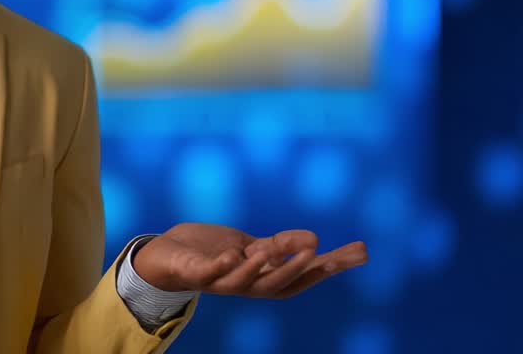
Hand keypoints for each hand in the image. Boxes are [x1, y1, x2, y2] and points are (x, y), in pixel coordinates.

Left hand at [131, 223, 367, 298]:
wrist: (165, 256)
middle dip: (300, 271)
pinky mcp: (195, 272)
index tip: (359, 251)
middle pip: (279, 284)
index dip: (329, 266)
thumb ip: (280, 245)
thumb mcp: (250, 245)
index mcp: (262, 278)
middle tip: (323, 256)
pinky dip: (221, 265)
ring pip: (246, 282)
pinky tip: (232, 253)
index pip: (302, 275)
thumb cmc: (210, 252)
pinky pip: (209, 273)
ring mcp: (220, 281)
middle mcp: (245, 285)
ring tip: (277, 251)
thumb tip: (316, 239)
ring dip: (263, 269)